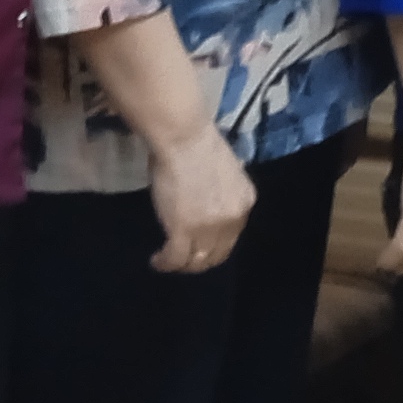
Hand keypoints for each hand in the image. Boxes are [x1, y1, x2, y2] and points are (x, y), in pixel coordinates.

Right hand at [148, 133, 258, 276]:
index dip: (215, 244)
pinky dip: (165, 263)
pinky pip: (175, 258)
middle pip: (218, 254)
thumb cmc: (198, 143)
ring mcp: (209, 229)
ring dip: (182, 266)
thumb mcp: (226, 171)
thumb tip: (210, 199)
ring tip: (168, 262)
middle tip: (183, 259)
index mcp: (245, 202)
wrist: (183, 137)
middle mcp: (232, 220)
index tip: (199, 245)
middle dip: (200, 261)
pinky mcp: (184, 232)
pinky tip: (157, 261)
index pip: (232, 236)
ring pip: (197, 261)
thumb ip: (223, 192)